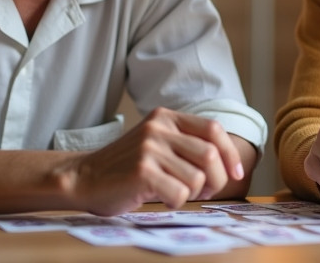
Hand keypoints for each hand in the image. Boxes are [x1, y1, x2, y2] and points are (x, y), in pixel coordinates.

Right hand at [61, 107, 245, 214]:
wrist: (84, 178)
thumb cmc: (125, 167)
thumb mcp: (156, 143)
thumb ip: (185, 145)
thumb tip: (228, 165)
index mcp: (165, 116)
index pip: (213, 129)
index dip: (230, 154)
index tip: (236, 174)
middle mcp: (158, 127)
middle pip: (211, 155)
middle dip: (216, 180)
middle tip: (203, 192)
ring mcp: (150, 148)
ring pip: (197, 178)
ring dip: (192, 194)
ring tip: (174, 192)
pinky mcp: (142, 171)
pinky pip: (179, 194)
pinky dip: (175, 203)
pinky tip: (160, 198)